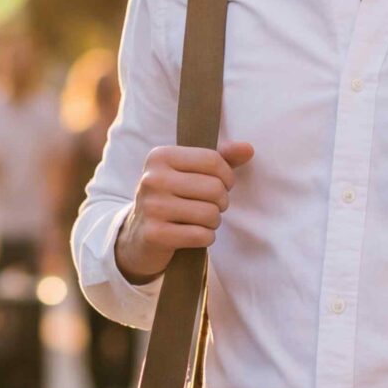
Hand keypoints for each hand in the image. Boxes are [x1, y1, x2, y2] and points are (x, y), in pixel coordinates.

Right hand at [115, 139, 253, 282]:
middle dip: (221, 202)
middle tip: (210, 206)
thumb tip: (248, 148)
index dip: (227, 176)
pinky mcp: (154, 234)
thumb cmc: (173, 199)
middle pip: (214, 188)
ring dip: (213, 222)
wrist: (139, 236)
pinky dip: (205, 238)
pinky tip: (194, 235)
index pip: (213, 160)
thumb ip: (221, 158)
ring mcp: (152, 207)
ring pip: (210, 214)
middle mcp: (153, 179)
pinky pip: (201, 236)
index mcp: (161, 156)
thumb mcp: (191, 172)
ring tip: (201, 221)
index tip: (221, 185)